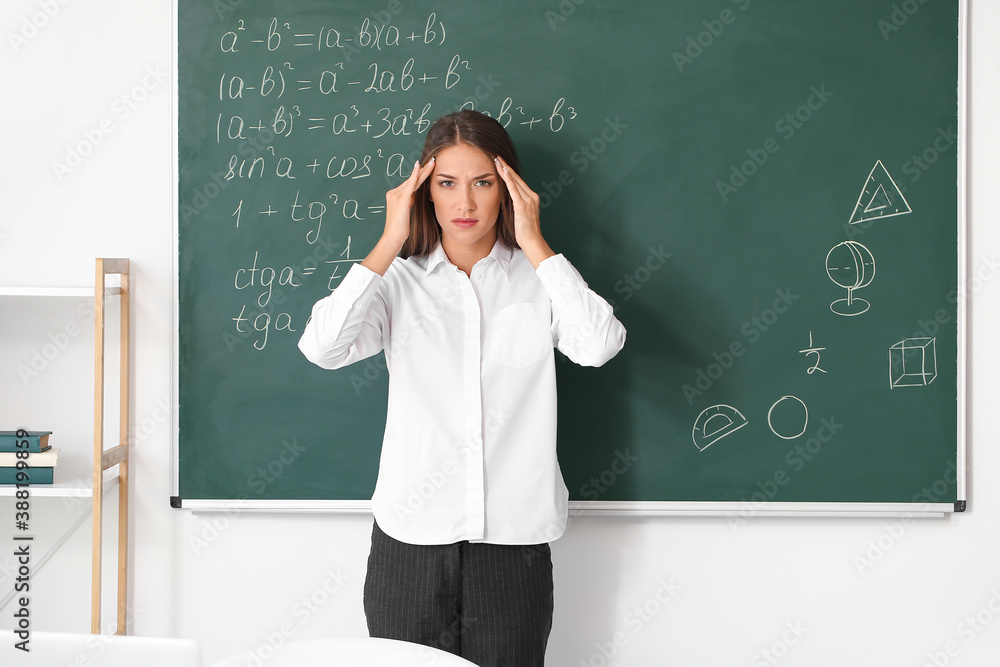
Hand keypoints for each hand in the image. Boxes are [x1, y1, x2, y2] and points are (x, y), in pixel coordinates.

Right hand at [362, 158, 435, 275]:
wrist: (393, 237)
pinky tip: (419, 166)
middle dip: (423, 170)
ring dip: (424, 171)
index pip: (410, 183)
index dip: (420, 175)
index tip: (428, 167)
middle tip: (433, 160)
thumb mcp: (405, 212)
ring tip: (433, 162)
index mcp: (395, 195)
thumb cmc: (400, 229)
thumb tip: (414, 196)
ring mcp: (396, 195)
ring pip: (413, 180)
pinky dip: (415, 175)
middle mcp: (394, 193)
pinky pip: (410, 184)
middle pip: (412, 179)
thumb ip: (408, 201)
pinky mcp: (401, 199)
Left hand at [495, 156, 554, 267]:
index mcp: (532, 198)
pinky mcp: (522, 205)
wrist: (532, 240)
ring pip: (515, 181)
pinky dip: (509, 179)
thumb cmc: (526, 232)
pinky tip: (503, 171)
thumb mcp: (521, 215)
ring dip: (505, 170)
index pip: (519, 182)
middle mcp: (532, 196)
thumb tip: (509, 200)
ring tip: (497, 160)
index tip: (502, 164)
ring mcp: (528, 200)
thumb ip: (517, 205)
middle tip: (498, 157)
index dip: (510, 172)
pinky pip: (514, 189)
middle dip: (506, 167)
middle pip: (517, 178)